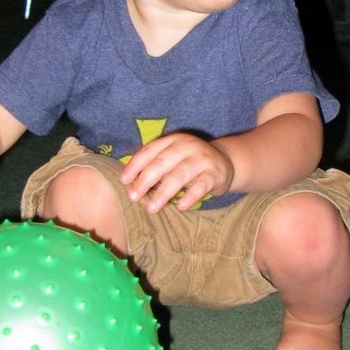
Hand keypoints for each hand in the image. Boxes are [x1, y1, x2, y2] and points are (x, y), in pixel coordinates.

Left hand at [119, 133, 233, 212]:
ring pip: (179, 175)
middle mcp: (186, 146)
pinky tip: (180, 207)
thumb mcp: (172, 158)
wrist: (225, 161)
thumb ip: (154, 166)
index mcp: (172, 140)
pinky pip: (201, 186)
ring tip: (151, 208)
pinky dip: (190, 197)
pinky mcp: (215, 174)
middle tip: (133, 197)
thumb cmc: (189, 162)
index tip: (124, 181)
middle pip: (161, 163)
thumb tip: (130, 184)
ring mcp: (202, 159)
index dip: (135, 166)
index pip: (149, 151)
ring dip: (163, 193)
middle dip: (144, 180)